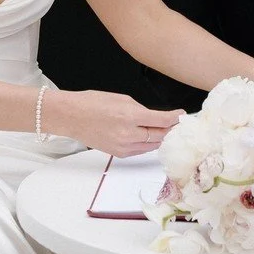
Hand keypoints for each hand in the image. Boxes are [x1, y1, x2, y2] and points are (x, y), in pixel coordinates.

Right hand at [47, 90, 183, 156]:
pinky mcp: (119, 154)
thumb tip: (156, 118)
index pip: (162, 121)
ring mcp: (124, 146)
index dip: (175, 118)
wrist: (72, 117)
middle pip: (160, 135)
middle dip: (172, 129)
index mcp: (131, 116)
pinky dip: (149, 144)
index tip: (182, 114)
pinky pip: (141, 150)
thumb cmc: (93, 103)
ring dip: (162, 138)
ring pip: (152, 145)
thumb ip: (142, 110)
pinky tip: (153, 137)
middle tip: (179, 124)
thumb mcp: (122, 99)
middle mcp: (129, 134)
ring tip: (170, 131)